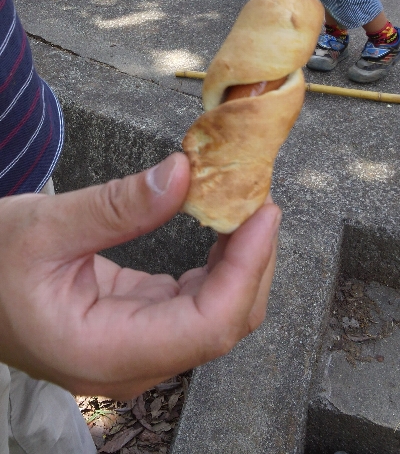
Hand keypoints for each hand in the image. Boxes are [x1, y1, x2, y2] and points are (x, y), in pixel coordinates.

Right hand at [0, 153, 279, 399]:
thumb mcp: (44, 227)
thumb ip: (118, 206)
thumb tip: (184, 174)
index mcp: (104, 351)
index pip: (206, 325)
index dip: (246, 270)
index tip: (263, 214)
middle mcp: (130, 364)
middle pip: (223, 324)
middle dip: (253, 261)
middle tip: (258, 198)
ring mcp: (138, 350)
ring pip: (217, 316)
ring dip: (241, 262)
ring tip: (245, 207)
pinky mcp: (139, 328)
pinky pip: (196, 304)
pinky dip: (218, 266)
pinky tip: (221, 230)